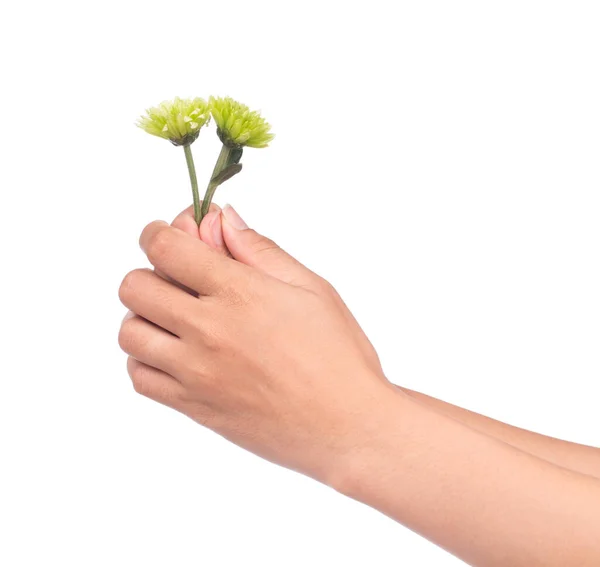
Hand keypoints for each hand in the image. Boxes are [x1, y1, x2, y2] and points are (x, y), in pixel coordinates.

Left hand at [118, 205, 392, 485]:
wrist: (347, 427)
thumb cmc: (339, 356)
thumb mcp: (312, 289)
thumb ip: (260, 250)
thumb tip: (223, 219)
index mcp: (240, 293)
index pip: (164, 248)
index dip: (157, 232)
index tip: (168, 234)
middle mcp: (209, 331)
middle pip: (134, 287)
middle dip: (151, 271)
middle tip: (178, 278)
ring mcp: (196, 373)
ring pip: (129, 332)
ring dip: (145, 316)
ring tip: (177, 319)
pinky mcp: (194, 407)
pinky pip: (139, 377)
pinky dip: (146, 359)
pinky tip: (176, 354)